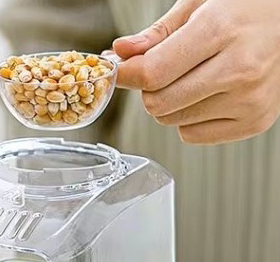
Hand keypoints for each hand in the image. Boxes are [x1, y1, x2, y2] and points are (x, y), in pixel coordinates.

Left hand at [112, 0, 279, 143]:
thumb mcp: (200, 4)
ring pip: (172, 122)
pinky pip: (192, 135)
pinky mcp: (255, 121)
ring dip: (172, 104)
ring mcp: (250, 99)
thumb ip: (157, 34)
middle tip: (168, 70)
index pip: (153, 73)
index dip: (129, 74)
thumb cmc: (248, 7)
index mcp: (223, 29)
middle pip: (158, 104)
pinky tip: (212, 94)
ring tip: (198, 76)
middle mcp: (240, 68)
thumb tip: (120, 53)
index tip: (125, 69)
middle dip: (151, 89)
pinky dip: (191, 119)